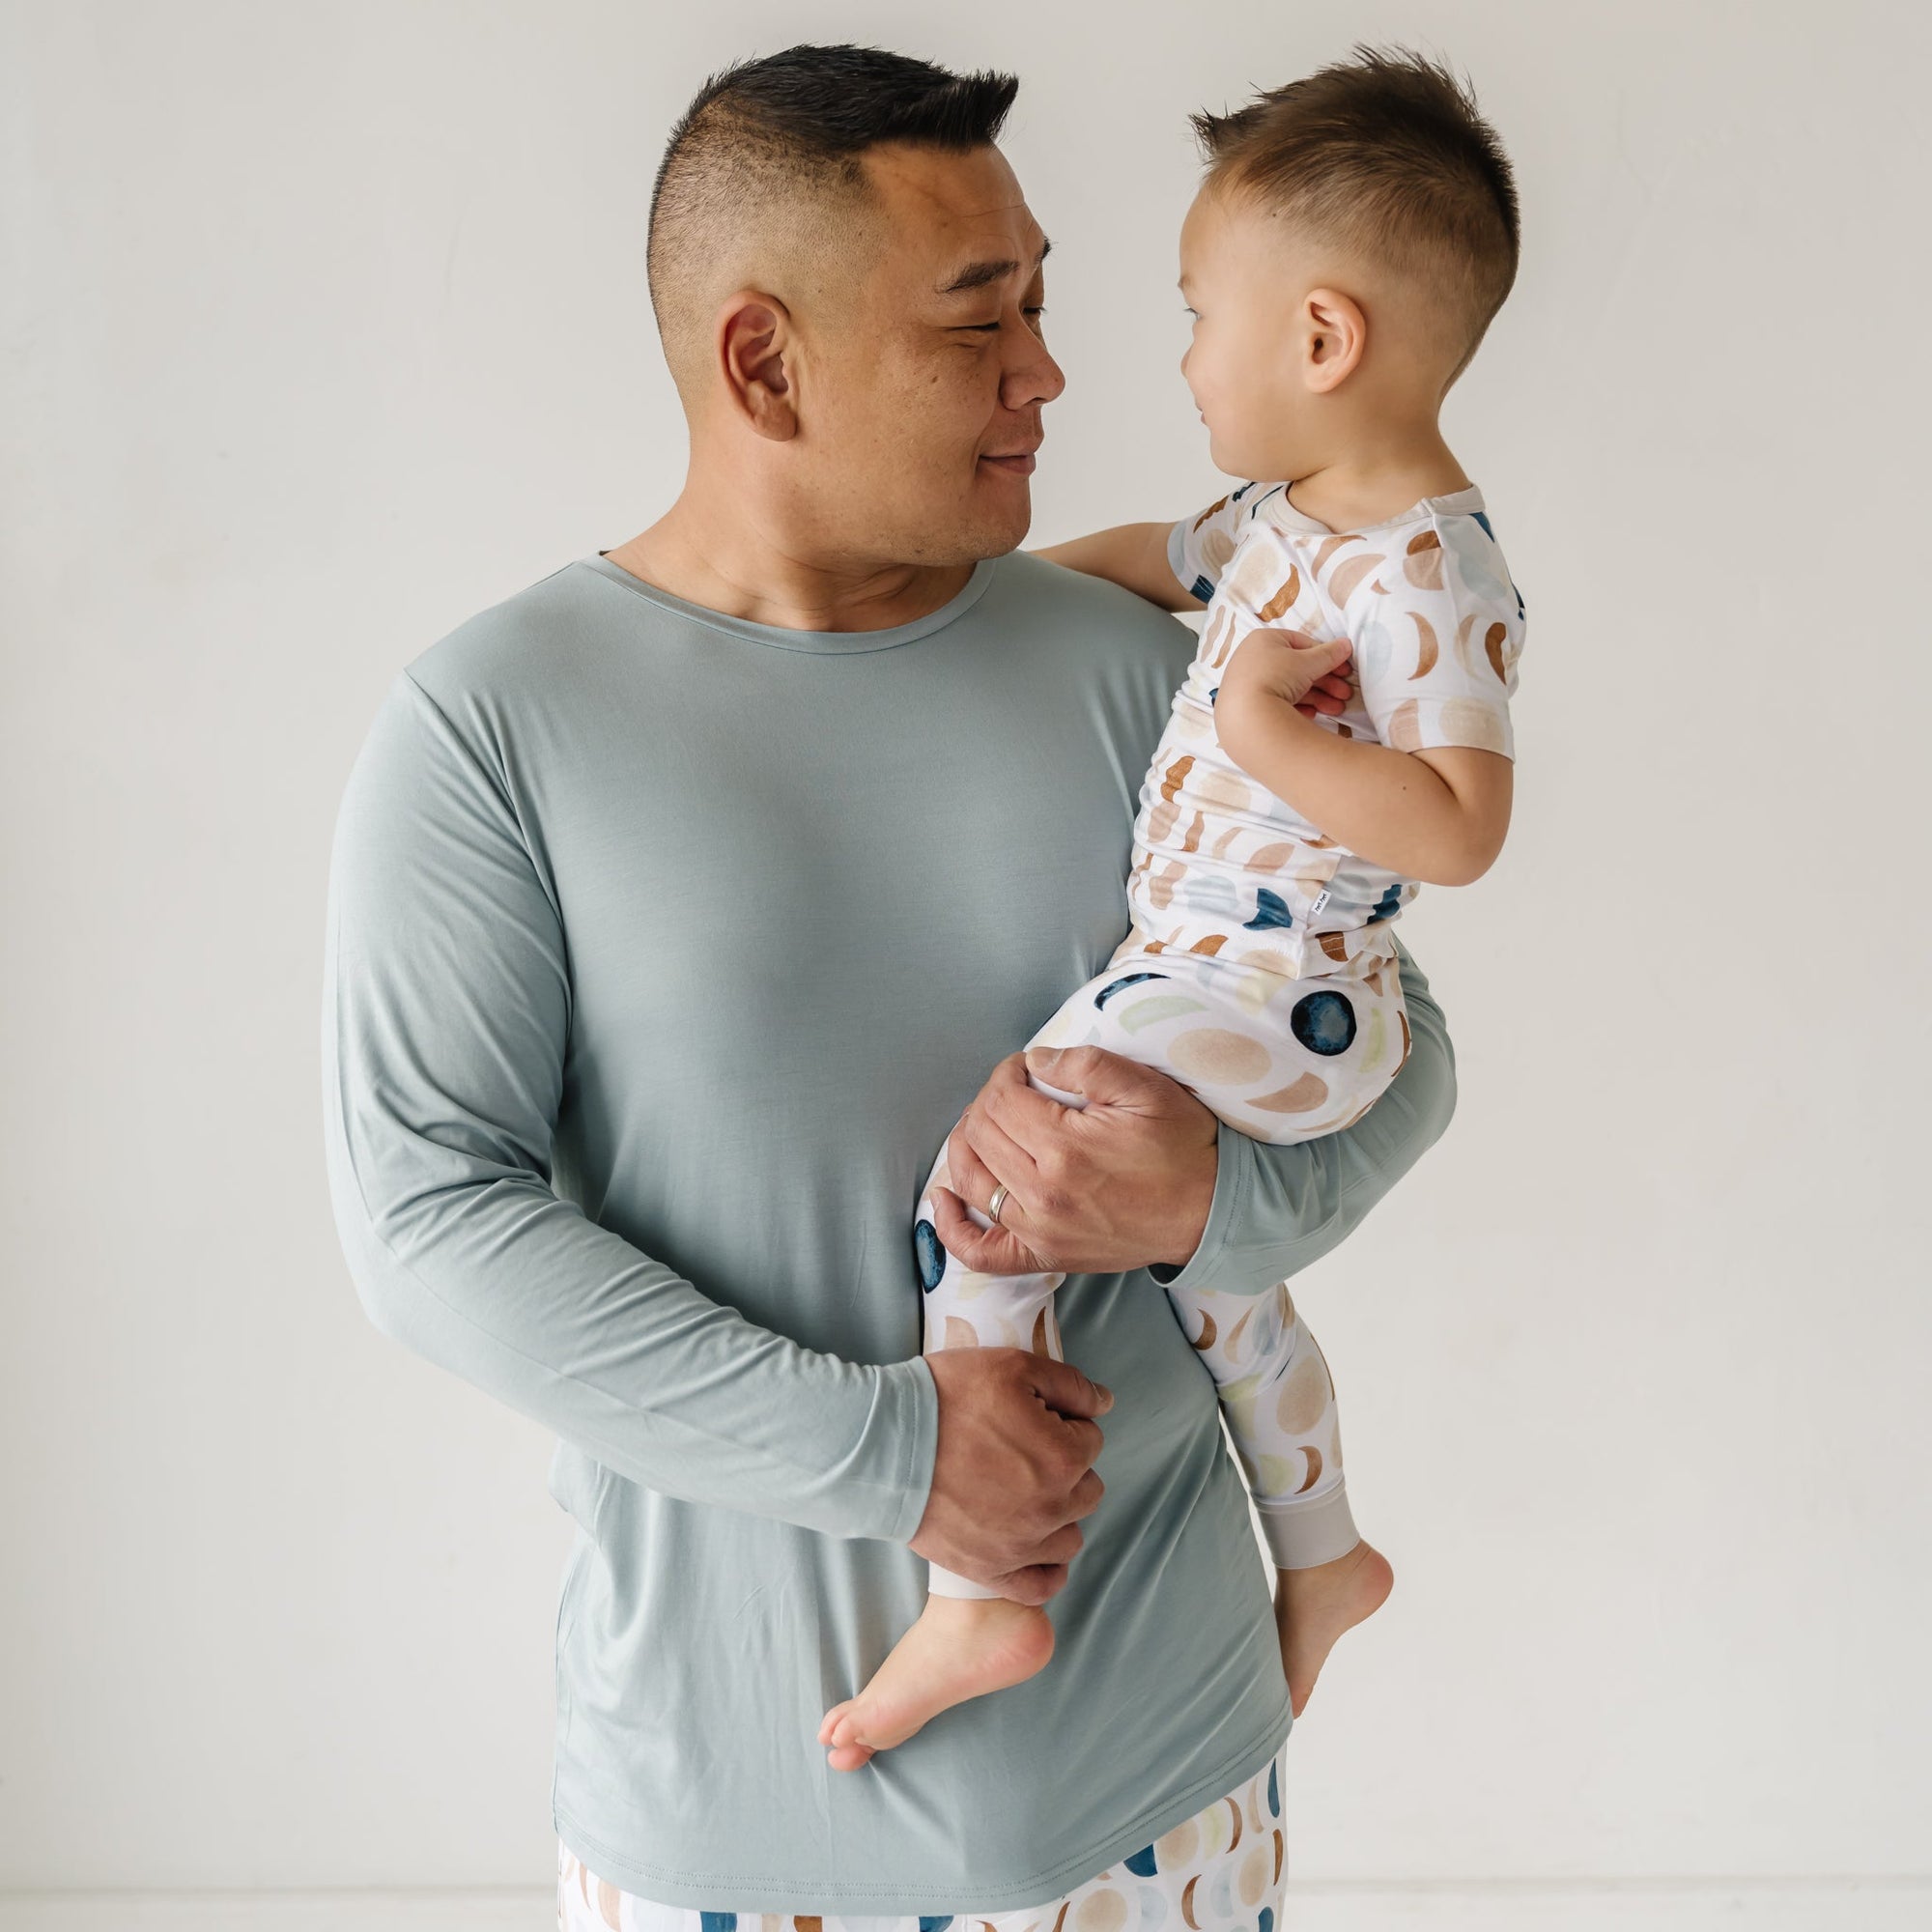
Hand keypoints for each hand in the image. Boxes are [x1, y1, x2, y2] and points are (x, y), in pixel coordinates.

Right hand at [908, 1345, 1113, 1601]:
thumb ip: (1070, 1385)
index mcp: (1063, 1457)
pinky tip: (1035, 1546)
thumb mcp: (1013, 1367)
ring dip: (1059, 1514)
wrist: (883, 1444)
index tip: (1030, 1418)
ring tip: (1024, 1493)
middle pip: (1087, 1488)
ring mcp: (1022, 1545)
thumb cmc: (947, 1398)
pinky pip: (1042, 1586)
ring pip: (1070, 1537)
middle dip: (1066, 1466)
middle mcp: (1051, 1508)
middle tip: (1024, 1450)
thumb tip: (1105, 1403)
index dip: (1062, 1422)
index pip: (1090, 1439)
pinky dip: (1047, 1570)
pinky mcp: (991, 1570)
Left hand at [931, 1045, 1218, 1277]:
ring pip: (970, 1181)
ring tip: (983, 1125)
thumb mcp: (1144, 1088)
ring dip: (964, 1146)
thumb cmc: (1183, 1147)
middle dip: (988, 1102)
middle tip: (1013, 1092)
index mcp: (1065, 1148)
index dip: (1006, 1074)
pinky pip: (982, 1253)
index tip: (1025, 1068)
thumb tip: (1033, 1063)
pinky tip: (945, 1198)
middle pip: (981, 1135)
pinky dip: (952, 1227)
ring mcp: (1040, 1232)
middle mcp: (1043, 1194)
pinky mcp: (1046, 1256)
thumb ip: (1083, 1065)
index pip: (1002, 1100)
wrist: (1211, 1211)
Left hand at [1218, 625, 1354, 736]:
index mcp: (1263, 640)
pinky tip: (1312, 716)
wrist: (1245, 717)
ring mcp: (1247, 684)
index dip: (1326, 656)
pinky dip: (1297, 709)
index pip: (1301, 643)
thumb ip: (1329, 654)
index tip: (1344, 669)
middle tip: (1346, 694)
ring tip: (1337, 710)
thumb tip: (1346, 645)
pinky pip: (1276, 704)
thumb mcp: (1308, 663)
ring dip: (1318, 698)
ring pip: (1289, 688)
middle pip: (1297, 669)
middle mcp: (1252, 659)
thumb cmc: (1276, 677)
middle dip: (1325, 682)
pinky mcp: (1247, 708)